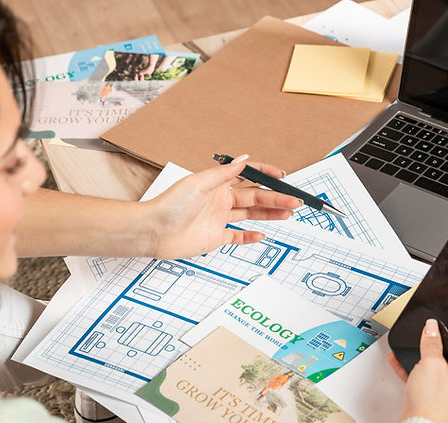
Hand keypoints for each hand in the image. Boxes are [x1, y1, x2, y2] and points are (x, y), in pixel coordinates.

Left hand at [144, 157, 301, 259]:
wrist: (154, 231)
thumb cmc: (169, 205)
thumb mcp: (199, 183)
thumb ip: (224, 173)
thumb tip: (245, 159)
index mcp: (217, 185)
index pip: (248, 177)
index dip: (266, 175)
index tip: (282, 176)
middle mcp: (220, 201)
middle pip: (255, 198)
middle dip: (276, 198)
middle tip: (294, 200)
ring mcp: (219, 220)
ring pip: (251, 216)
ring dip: (270, 214)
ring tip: (288, 213)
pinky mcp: (215, 237)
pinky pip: (237, 236)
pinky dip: (250, 236)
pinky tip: (262, 234)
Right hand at [389, 316, 447, 422]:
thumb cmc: (432, 403)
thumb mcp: (431, 364)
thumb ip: (431, 343)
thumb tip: (432, 327)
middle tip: (444, 318)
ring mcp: (447, 383)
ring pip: (439, 358)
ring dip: (428, 347)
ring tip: (420, 336)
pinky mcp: (433, 391)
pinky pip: (423, 371)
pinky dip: (413, 364)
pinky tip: (399, 359)